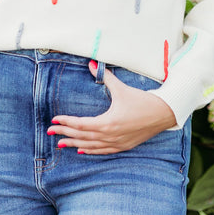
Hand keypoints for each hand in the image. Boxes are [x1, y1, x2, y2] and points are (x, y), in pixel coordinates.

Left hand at [48, 64, 176, 153]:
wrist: (163, 113)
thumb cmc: (142, 101)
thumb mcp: (121, 89)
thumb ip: (106, 77)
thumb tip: (92, 63)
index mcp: (108, 122)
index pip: (81, 124)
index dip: (66, 122)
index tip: (55, 121)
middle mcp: (110, 135)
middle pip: (82, 136)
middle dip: (65, 134)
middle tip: (50, 132)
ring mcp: (116, 142)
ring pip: (90, 146)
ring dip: (75, 144)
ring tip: (61, 144)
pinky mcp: (123, 146)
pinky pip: (102, 151)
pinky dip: (90, 151)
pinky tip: (82, 150)